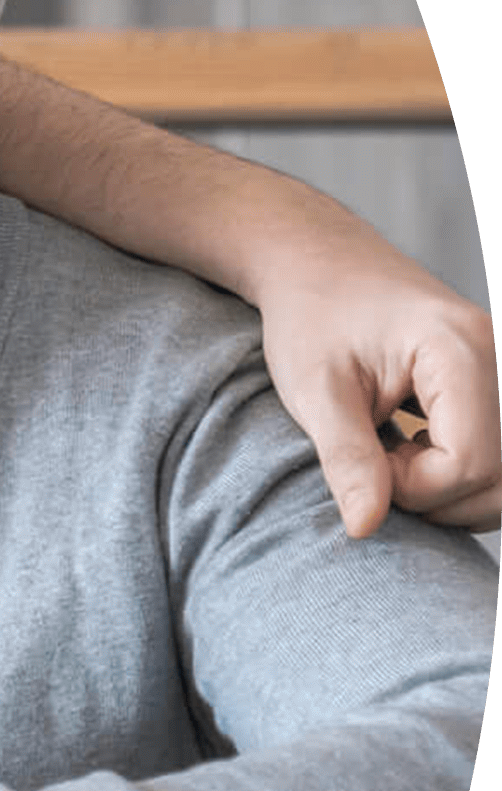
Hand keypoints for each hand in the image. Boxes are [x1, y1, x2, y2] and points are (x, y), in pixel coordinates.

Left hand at [248, 229, 500, 535]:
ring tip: (385, 459)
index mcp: (457, 350)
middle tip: (372, 472)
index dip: (415, 490)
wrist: (314, 262)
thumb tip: (367, 528)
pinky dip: (447, 471)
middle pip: (497, 477)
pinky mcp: (481, 385)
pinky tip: (401, 449)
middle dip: (434, 497)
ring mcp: (493, 371)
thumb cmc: (308, 316)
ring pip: (499, 474)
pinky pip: (487, 452)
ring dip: (442, 489)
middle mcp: (491, 358)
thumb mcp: (314, 390)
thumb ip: (346, 459)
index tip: (363, 471)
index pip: (470, 462)